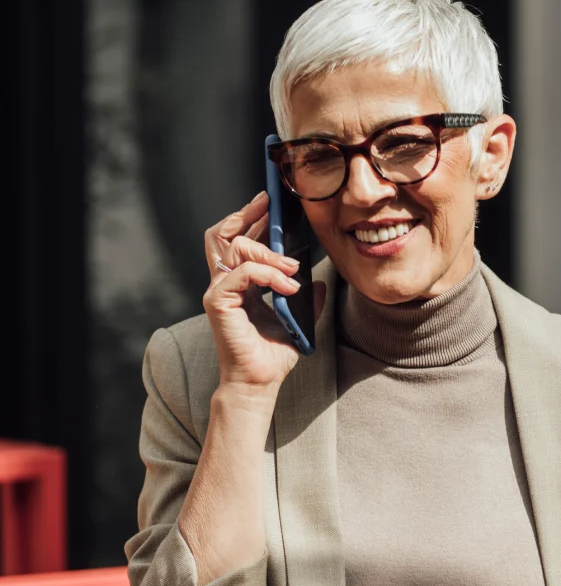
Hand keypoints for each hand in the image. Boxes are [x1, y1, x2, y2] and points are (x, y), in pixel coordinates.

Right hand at [202, 193, 326, 399]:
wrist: (260, 382)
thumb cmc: (272, 354)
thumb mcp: (297, 318)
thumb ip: (305, 297)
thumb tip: (317, 279)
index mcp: (240, 283)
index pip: (237, 239)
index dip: (251, 218)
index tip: (272, 204)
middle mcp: (224, 283)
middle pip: (222, 234)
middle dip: (247, 214)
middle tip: (270, 204)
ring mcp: (219, 291)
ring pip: (233, 246)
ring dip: (268, 250)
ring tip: (292, 265)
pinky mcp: (218, 302)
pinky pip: (243, 273)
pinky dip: (269, 273)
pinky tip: (289, 285)